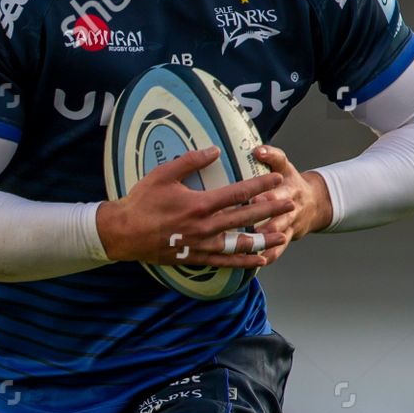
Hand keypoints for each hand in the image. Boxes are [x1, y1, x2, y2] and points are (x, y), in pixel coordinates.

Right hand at [96, 146, 295, 268]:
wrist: (124, 234)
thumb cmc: (141, 202)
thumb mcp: (163, 174)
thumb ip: (190, 161)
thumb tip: (214, 150)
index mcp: (200, 204)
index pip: (238, 193)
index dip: (260, 186)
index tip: (276, 180)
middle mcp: (205, 227)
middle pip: (245, 217)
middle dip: (270, 210)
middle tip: (289, 203)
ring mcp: (202, 245)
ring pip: (240, 243)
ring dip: (263, 239)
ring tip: (282, 234)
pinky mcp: (196, 258)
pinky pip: (225, 262)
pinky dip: (244, 262)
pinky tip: (259, 260)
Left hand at [249, 146, 332, 258]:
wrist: (314, 203)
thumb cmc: (290, 182)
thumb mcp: (284, 166)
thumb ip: (272, 156)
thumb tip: (257, 150)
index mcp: (287, 188)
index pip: (278, 191)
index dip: (268, 194)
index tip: (254, 198)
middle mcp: (290, 207)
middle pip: (280, 215)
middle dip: (268, 221)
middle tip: (255, 227)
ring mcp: (289, 224)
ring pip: (279, 235)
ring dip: (267, 242)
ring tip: (253, 247)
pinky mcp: (287, 238)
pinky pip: (278, 251)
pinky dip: (269, 257)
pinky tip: (256, 263)